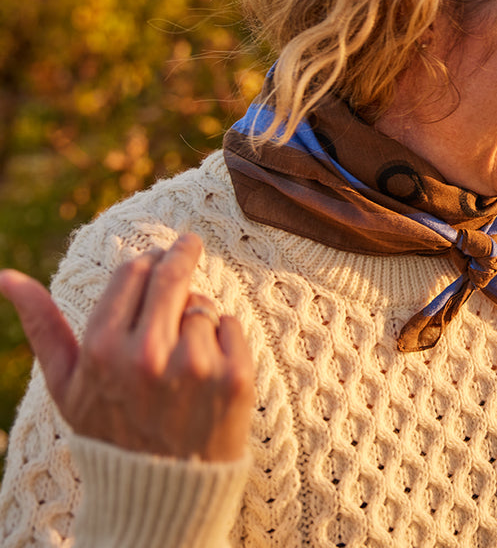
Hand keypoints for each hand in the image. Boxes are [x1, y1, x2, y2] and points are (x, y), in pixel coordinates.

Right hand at [0, 233, 253, 461]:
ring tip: (184, 354)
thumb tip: (5, 276)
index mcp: (103, 349)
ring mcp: (195, 366)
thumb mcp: (67, 384)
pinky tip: (209, 369)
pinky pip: (233, 325)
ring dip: (199, 314)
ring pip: (204, 303)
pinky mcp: (234, 378)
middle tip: (190, 242)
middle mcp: (148, 354)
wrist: (161, 493)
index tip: (161, 254)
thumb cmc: (110, 431)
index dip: (149, 259)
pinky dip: (226, 337)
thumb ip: (42, 325)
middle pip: (173, 272)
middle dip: (183, 251)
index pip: (134, 270)